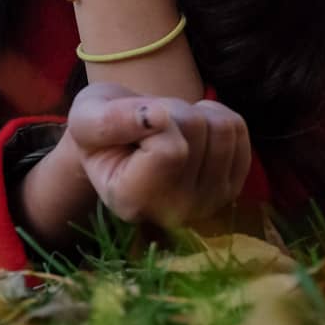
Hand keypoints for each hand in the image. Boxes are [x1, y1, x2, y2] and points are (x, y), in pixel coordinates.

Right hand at [66, 81, 250, 227]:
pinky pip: (238, 129)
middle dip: (171, 111)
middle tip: (147, 126)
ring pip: (221, 128)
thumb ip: (109, 120)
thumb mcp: (85, 117)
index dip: (149, 117)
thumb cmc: (100, 131)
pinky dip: (214, 116)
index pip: (169, 149)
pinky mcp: (231, 188)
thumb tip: (156, 118)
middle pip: (196, 130)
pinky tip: (190, 132)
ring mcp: (208, 204)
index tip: (130, 126)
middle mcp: (174, 213)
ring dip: (193, 113)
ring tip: (167, 129)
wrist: (120, 143)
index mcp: (131, 202)